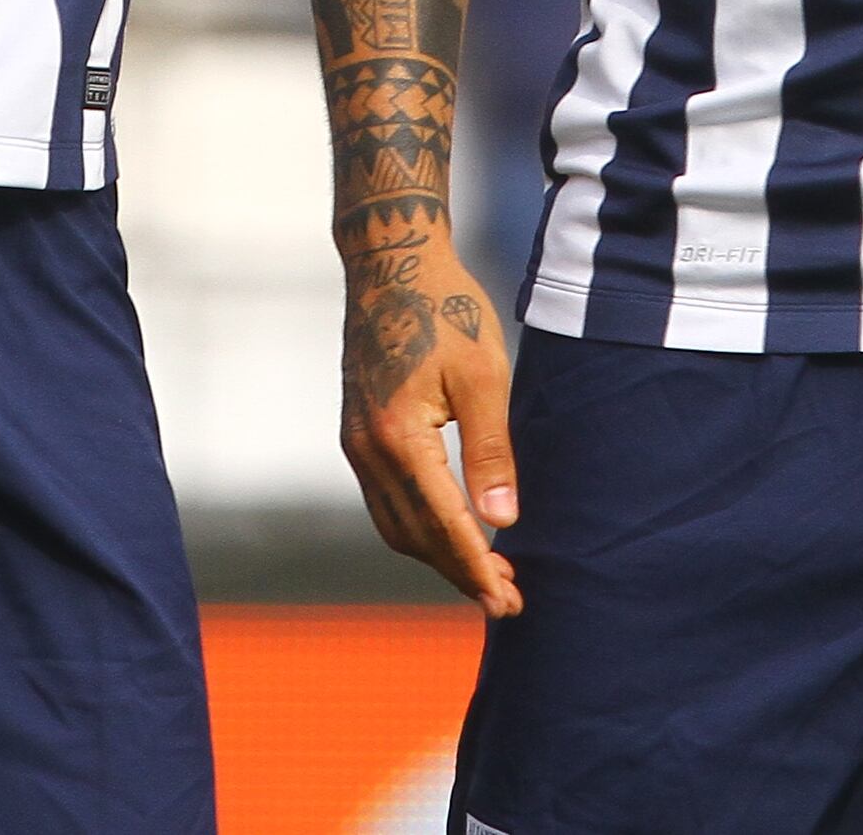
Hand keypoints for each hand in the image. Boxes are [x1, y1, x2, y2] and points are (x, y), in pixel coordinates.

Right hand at [338, 223, 521, 613]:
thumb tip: (502, 521)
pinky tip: (452, 530)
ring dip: (438, 555)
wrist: (389, 262)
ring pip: (395, 524)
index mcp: (398, 435)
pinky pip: (386, 500)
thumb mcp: (484, 376)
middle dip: (460, 571)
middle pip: (414, 535)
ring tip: (487, 573)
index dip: (475, 567)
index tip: (506, 600)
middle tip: (508, 598)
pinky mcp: (356, 433)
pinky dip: (419, 527)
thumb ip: (491, 451)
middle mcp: (366, 447)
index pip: (442, 522)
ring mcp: (355, 442)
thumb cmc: (445, 309)